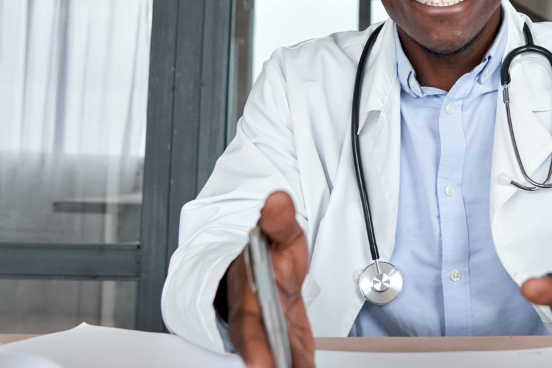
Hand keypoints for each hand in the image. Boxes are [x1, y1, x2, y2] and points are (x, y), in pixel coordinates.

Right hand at [224, 191, 314, 367]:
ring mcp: (274, 339)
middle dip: (270, 366)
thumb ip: (280, 222)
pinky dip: (303, 367)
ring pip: (280, 361)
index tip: (263, 364)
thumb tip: (277, 200)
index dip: (255, 350)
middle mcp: (257, 326)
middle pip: (261, 354)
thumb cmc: (271, 256)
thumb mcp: (280, 235)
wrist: (270, 268)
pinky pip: (296, 361)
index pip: (248, 329)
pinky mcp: (290, 347)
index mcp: (249, 301)